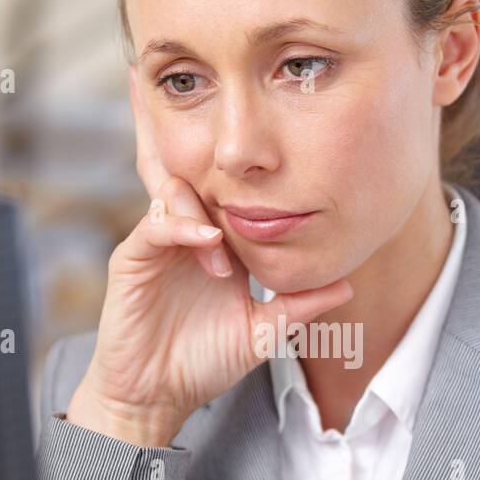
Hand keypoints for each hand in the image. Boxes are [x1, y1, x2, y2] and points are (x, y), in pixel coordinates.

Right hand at [67, 67, 352, 441]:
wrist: (155, 397)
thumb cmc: (200, 361)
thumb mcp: (262, 331)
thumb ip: (299, 308)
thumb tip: (347, 286)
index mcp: (214, 237)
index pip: (227, 184)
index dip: (244, 156)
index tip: (267, 117)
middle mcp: (184, 229)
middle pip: (189, 164)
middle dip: (194, 125)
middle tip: (204, 82)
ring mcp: (156, 240)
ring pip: (174, 187)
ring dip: (205, 200)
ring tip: (224, 225)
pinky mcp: (132, 259)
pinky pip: (157, 227)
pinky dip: (184, 228)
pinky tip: (207, 239)